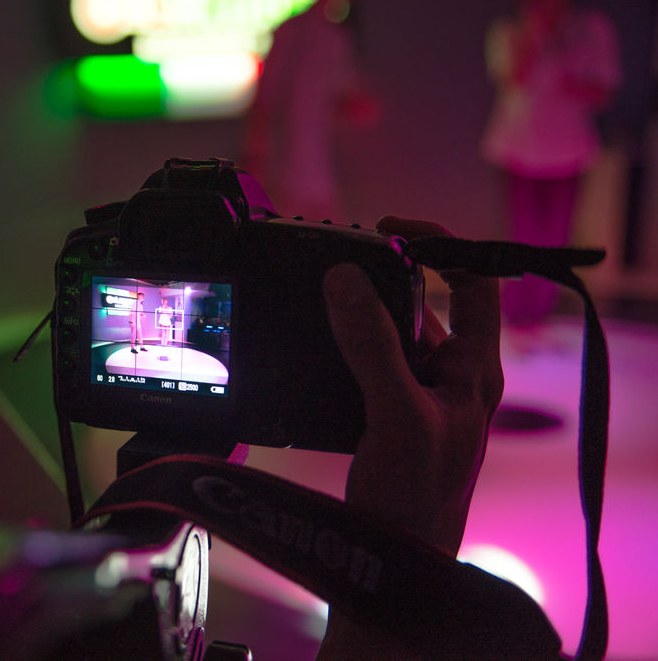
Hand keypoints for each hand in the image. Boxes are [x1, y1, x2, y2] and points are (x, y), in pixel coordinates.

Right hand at [317, 216, 502, 656]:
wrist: (392, 559)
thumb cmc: (417, 496)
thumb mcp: (397, 413)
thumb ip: (373, 346)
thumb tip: (345, 279)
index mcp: (473, 367)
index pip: (474, 282)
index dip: (442, 245)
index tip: (390, 230)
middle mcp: (449, 374)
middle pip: (422, 302)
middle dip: (381, 279)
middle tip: (336, 265)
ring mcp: (416, 394)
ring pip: (388, 333)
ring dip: (357, 314)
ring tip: (318, 299)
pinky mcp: (386, 412)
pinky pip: (365, 362)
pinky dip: (341, 346)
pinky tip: (314, 344)